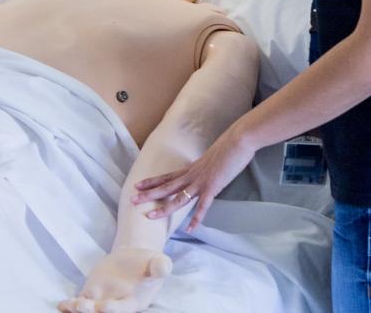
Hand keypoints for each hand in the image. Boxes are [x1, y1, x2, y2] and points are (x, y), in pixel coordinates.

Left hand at [58, 247, 172, 312]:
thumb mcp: (157, 262)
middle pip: (102, 312)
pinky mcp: (92, 294)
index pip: (122, 309)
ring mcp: (102, 300)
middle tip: (81, 305)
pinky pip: (79, 302)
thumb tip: (164, 267)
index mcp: (132, 302)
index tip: (105, 306)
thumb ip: (160, 267)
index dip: (113, 309)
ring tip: (69, 305)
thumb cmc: (149, 264)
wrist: (135, 260)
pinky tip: (61, 305)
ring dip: (79, 309)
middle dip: (91, 311)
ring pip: (89, 310)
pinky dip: (69, 306)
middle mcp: (115, 305)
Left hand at [131, 125, 254, 231]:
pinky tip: (189, 229)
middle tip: (132, 199)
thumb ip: (204, 168)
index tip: (137, 185)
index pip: (167, 176)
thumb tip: (203, 173)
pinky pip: (202, 206)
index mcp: (191, 168)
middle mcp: (192, 175)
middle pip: (166, 187)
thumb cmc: (227, 148)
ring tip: (150, 216)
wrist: (237, 141)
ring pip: (178, 197)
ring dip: (164, 208)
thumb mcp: (210, 159)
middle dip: (149, 194)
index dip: (152, 181)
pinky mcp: (212, 187)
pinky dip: (196, 219)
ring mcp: (201, 182)